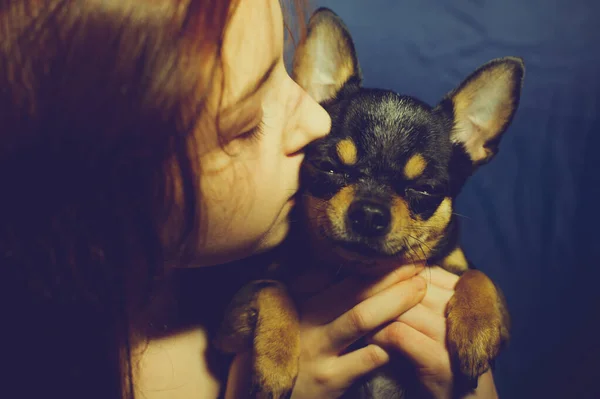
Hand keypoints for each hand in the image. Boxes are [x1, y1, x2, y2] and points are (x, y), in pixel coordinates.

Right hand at [289, 263, 426, 398]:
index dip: (374, 265)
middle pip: (354, 292)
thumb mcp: (295, 315)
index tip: (399, 255)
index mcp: (303, 302)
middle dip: (390, 276)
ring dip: (393, 301)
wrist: (270, 390)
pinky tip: (404, 337)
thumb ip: (313, 289)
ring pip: (359, 318)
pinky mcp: (328, 379)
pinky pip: (363, 359)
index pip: (343, 277)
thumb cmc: (292, 350)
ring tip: (418, 290)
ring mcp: (318, 350)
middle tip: (417, 265)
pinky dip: (384, 346)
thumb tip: (340, 266)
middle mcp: (308, 321)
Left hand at [368, 266, 498, 398]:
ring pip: (402, 307)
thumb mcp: (439, 321)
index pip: (423, 271)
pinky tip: (370, 340)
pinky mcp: (439, 360)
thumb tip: (385, 271)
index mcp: (465, 295)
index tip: (371, 282)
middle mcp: (463, 309)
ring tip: (359, 320)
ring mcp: (452, 335)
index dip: (394, 274)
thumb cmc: (444, 356)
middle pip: (411, 286)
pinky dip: (379, 336)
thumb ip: (422, 297)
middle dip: (380, 292)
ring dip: (375, 313)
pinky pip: (398, 334)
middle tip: (354, 298)